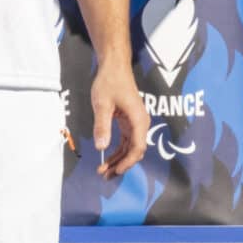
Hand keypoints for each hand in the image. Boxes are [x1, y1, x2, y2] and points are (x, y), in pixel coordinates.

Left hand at [89, 64, 149, 180]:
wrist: (115, 67)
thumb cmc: (110, 82)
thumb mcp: (102, 104)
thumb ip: (102, 125)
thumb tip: (101, 147)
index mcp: (139, 120)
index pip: (137, 148)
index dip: (127, 162)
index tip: (115, 171)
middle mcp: (141, 123)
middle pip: (135, 151)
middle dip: (121, 165)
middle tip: (105, 175)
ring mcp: (136, 123)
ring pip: (130, 148)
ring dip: (119, 160)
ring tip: (104, 171)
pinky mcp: (130, 122)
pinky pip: (126, 141)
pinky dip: (118, 151)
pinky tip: (108, 158)